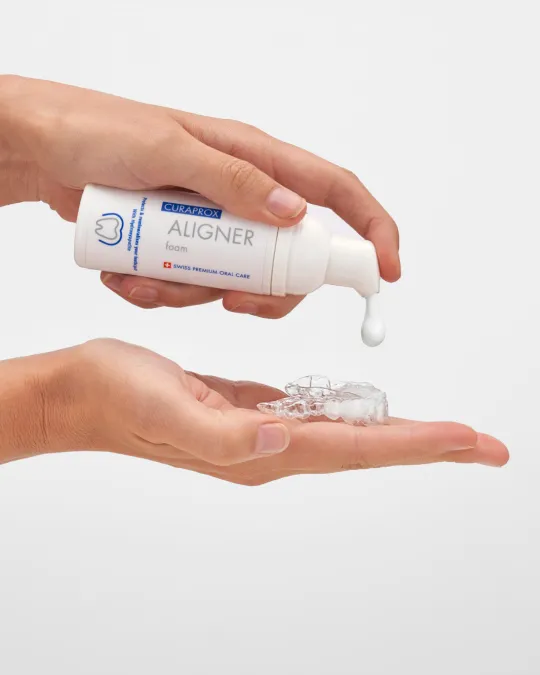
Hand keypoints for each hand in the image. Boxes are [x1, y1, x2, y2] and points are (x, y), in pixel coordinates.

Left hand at [0, 75, 399, 318]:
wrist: (44, 151)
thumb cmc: (100, 131)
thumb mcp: (168, 149)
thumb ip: (233, 181)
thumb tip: (295, 214)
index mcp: (256, 160)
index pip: (336, 192)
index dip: (371, 230)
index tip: (387, 272)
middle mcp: (243, 194)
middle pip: (290, 258)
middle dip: (265, 291)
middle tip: (229, 300)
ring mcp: (214, 223)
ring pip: (237, 279)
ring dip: (194, 294)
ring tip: (143, 281)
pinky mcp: (183, 244)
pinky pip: (193, 283)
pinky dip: (163, 293)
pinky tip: (127, 280)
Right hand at [22, 338, 503, 483]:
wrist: (86, 393)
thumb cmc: (121, 399)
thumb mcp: (169, 411)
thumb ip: (226, 435)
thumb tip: (283, 438)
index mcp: (262, 448)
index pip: (357, 448)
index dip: (417, 444)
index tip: (469, 440)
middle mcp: (271, 444)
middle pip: (366, 446)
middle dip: (427, 444)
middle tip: (481, 443)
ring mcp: (262, 428)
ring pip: (346, 432)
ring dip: (397, 432)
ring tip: (442, 432)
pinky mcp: (249, 409)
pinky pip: (316, 414)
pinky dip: (352, 413)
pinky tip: (365, 409)